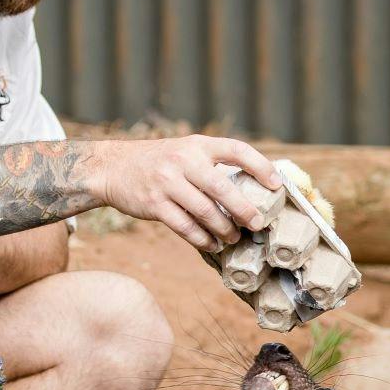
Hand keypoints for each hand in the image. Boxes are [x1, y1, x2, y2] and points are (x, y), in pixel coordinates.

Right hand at [87, 135, 280, 252]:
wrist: (113, 167)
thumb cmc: (160, 162)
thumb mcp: (186, 151)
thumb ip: (213, 164)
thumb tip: (253, 187)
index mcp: (198, 145)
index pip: (237, 150)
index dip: (260, 167)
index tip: (276, 185)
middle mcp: (183, 161)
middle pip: (223, 188)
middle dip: (245, 210)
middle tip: (258, 224)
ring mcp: (167, 182)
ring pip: (205, 211)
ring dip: (224, 229)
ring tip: (233, 237)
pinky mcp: (154, 204)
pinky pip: (184, 227)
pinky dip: (202, 239)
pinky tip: (211, 244)